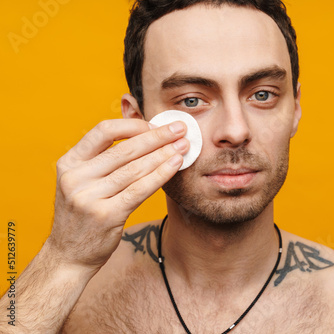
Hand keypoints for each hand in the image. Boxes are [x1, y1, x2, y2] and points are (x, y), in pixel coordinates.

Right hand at [47, 119, 188, 269]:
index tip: (155, 125)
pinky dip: (161, 174)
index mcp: (69, 163)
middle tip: (180, 129)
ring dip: (164, 154)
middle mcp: (76, 177)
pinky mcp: (106, 215)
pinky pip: (140, 190)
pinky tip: (175, 164)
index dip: (133, 125)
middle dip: (157, 137)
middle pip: (125, 149)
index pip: (103, 131)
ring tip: (183, 145)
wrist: (68, 256)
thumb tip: (144, 137)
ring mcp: (89, 197)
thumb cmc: (83, 214)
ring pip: (135, 169)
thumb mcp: (81, 182)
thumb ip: (103, 161)